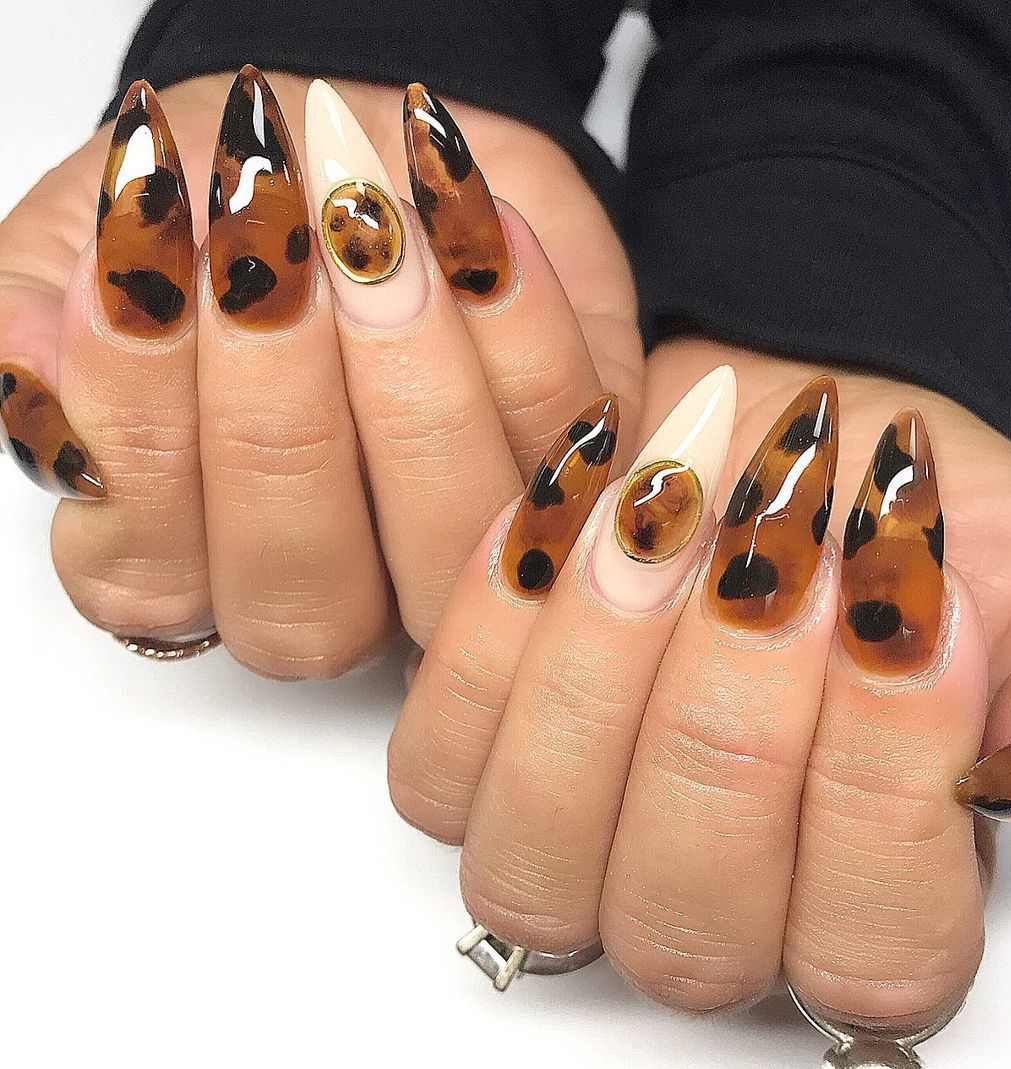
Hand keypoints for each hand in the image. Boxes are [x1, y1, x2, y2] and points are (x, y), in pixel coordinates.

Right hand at [0, 68, 641, 675]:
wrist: (356, 145)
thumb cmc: (224, 201)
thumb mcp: (98, 229)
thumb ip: (39, 309)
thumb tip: (23, 366)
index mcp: (189, 560)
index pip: (151, 569)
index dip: (141, 428)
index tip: (136, 259)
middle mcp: (326, 589)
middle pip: (304, 600)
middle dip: (275, 422)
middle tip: (257, 241)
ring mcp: (453, 558)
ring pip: (445, 553)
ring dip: (403, 385)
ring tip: (367, 226)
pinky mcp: (561, 488)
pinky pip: (561, 451)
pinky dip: (524, 334)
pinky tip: (481, 231)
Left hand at [389, 342, 1010, 1027]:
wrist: (772, 441)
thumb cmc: (887, 516)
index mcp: (852, 911)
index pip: (867, 940)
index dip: (886, 774)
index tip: (912, 600)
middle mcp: (694, 908)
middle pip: (687, 901)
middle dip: (735, 704)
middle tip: (778, 542)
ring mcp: (561, 849)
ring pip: (538, 849)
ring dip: (601, 665)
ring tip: (664, 513)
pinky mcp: (463, 768)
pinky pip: (435, 760)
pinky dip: (493, 626)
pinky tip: (562, 515)